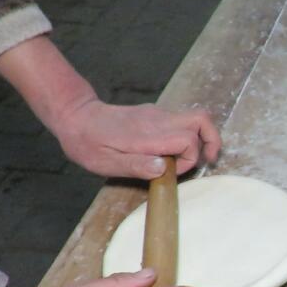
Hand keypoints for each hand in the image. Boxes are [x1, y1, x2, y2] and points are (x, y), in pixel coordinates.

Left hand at [53, 98, 221, 178]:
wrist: (75, 114)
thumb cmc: (86, 142)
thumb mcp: (104, 162)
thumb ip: (136, 165)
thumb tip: (164, 168)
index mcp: (147, 134)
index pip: (188, 140)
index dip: (190, 159)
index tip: (173, 172)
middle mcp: (158, 120)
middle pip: (202, 120)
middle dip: (211, 141)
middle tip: (206, 161)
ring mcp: (158, 114)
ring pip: (196, 118)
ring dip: (201, 138)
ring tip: (192, 159)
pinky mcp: (155, 114)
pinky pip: (182, 121)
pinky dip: (189, 135)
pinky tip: (173, 152)